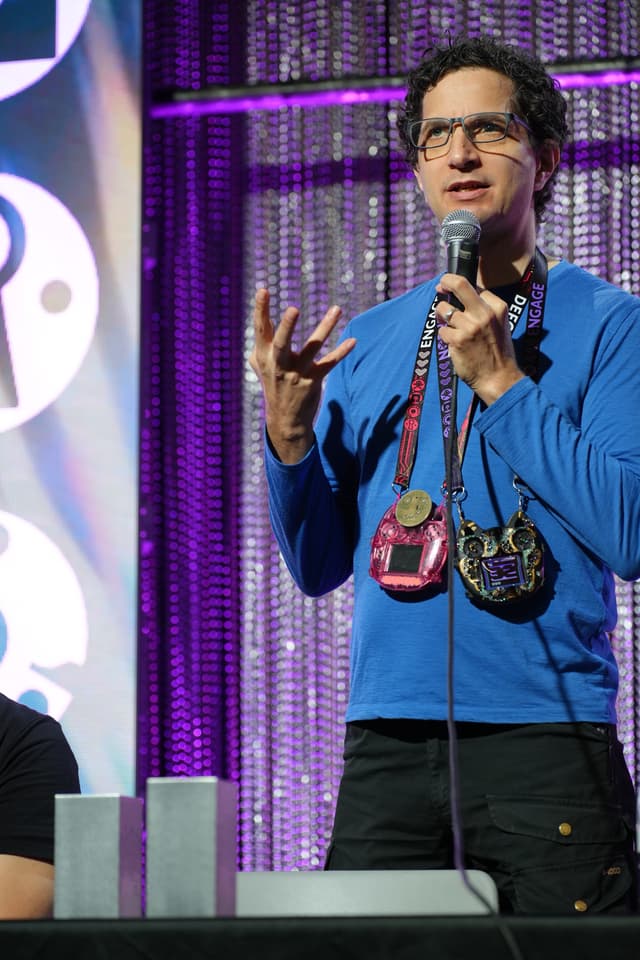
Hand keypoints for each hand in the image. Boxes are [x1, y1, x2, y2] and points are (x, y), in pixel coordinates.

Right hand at [249, 288, 355, 462]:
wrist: (285, 419)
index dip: (260, 310)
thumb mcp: (260, 365)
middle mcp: (279, 364)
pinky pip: (329, 364)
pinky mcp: (313, 381)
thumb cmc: (273, 385)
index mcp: (264, 356)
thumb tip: (266, 321)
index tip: (263, 290)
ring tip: (336, 309)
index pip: (260, 330)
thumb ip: (261, 343)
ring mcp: (297, 374)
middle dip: (286, 327)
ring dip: (325, 328)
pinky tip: (353, 341)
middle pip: (281, 343)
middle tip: (293, 309)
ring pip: (312, 348)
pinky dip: (341, 352)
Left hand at [435, 274, 524, 404]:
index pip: (474, 286)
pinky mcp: (457, 340)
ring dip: (442, 316)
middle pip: (459, 284)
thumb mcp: (500, 324)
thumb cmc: (498, 352)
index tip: (450, 285)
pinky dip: (445, 337)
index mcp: (498, 307)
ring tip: (451, 327)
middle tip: (440, 285)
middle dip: (446, 281)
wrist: (499, 378)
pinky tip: (455, 344)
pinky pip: (442, 331)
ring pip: (444, 309)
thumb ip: (485, 309)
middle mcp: (484, 314)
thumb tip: (460, 294)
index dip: (459, 285)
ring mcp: (470, 327)